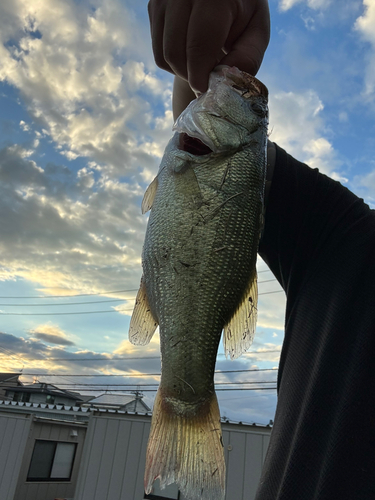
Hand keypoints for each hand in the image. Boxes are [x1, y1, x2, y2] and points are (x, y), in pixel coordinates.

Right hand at [148, 0, 269, 92]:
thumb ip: (247, 56)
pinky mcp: (154, 7)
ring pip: (163, 56)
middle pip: (175, 53)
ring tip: (201, 65)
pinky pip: (158, 52)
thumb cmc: (243, 15)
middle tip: (207, 79)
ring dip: (181, 71)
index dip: (199, 76)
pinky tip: (190, 54)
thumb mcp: (256, 31)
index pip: (197, 46)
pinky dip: (173, 63)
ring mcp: (164, 0)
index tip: (205, 91)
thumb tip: (225, 82)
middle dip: (190, 76)